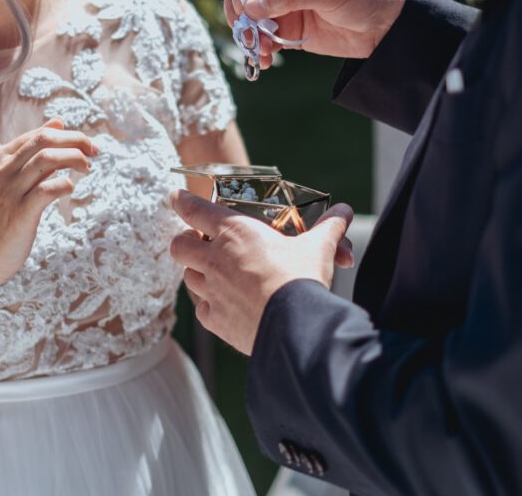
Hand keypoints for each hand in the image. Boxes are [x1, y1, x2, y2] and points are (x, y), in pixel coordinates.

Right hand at [0, 117, 96, 305]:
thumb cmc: (1, 215)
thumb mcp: (12, 178)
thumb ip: (34, 152)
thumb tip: (58, 122)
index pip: (39, 134)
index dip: (68, 135)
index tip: (88, 145)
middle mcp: (2, 170)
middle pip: (44, 140)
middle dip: (75, 140)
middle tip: (94, 151)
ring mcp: (8, 191)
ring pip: (47, 159)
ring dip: (74, 159)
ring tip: (88, 168)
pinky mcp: (19, 213)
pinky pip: (47, 189)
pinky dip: (64, 184)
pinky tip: (70, 189)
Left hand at [169, 189, 354, 354]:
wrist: (294, 326)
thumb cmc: (301, 279)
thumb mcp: (317, 247)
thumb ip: (329, 226)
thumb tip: (345, 210)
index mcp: (235, 232)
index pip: (194, 210)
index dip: (182, 200)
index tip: (176, 196)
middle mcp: (216, 259)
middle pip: (179, 245)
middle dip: (184, 241)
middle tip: (199, 242)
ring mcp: (212, 291)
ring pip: (188, 276)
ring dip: (197, 271)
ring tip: (213, 272)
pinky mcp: (215, 319)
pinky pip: (202, 307)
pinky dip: (209, 304)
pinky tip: (224, 304)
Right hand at [223, 0, 407, 66]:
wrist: (388, 25)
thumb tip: (251, 6)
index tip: (245, 6)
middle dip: (241, 13)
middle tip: (247, 32)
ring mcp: (284, 5)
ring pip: (250, 18)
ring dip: (248, 35)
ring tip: (260, 51)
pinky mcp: (289, 29)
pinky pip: (264, 38)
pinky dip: (260, 49)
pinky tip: (265, 60)